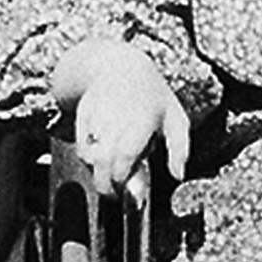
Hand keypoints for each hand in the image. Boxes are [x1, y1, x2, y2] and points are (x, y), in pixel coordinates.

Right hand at [61, 41, 190, 185]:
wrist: (120, 67)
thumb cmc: (152, 98)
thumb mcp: (176, 119)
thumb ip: (180, 149)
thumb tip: (178, 175)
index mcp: (142, 121)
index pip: (126, 156)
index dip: (123, 176)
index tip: (127, 190)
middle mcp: (117, 118)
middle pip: (103, 160)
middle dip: (105, 184)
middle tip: (114, 194)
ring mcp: (98, 117)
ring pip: (90, 155)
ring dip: (97, 172)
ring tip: (108, 176)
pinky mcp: (83, 116)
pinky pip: (81, 146)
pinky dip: (88, 159)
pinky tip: (100, 160)